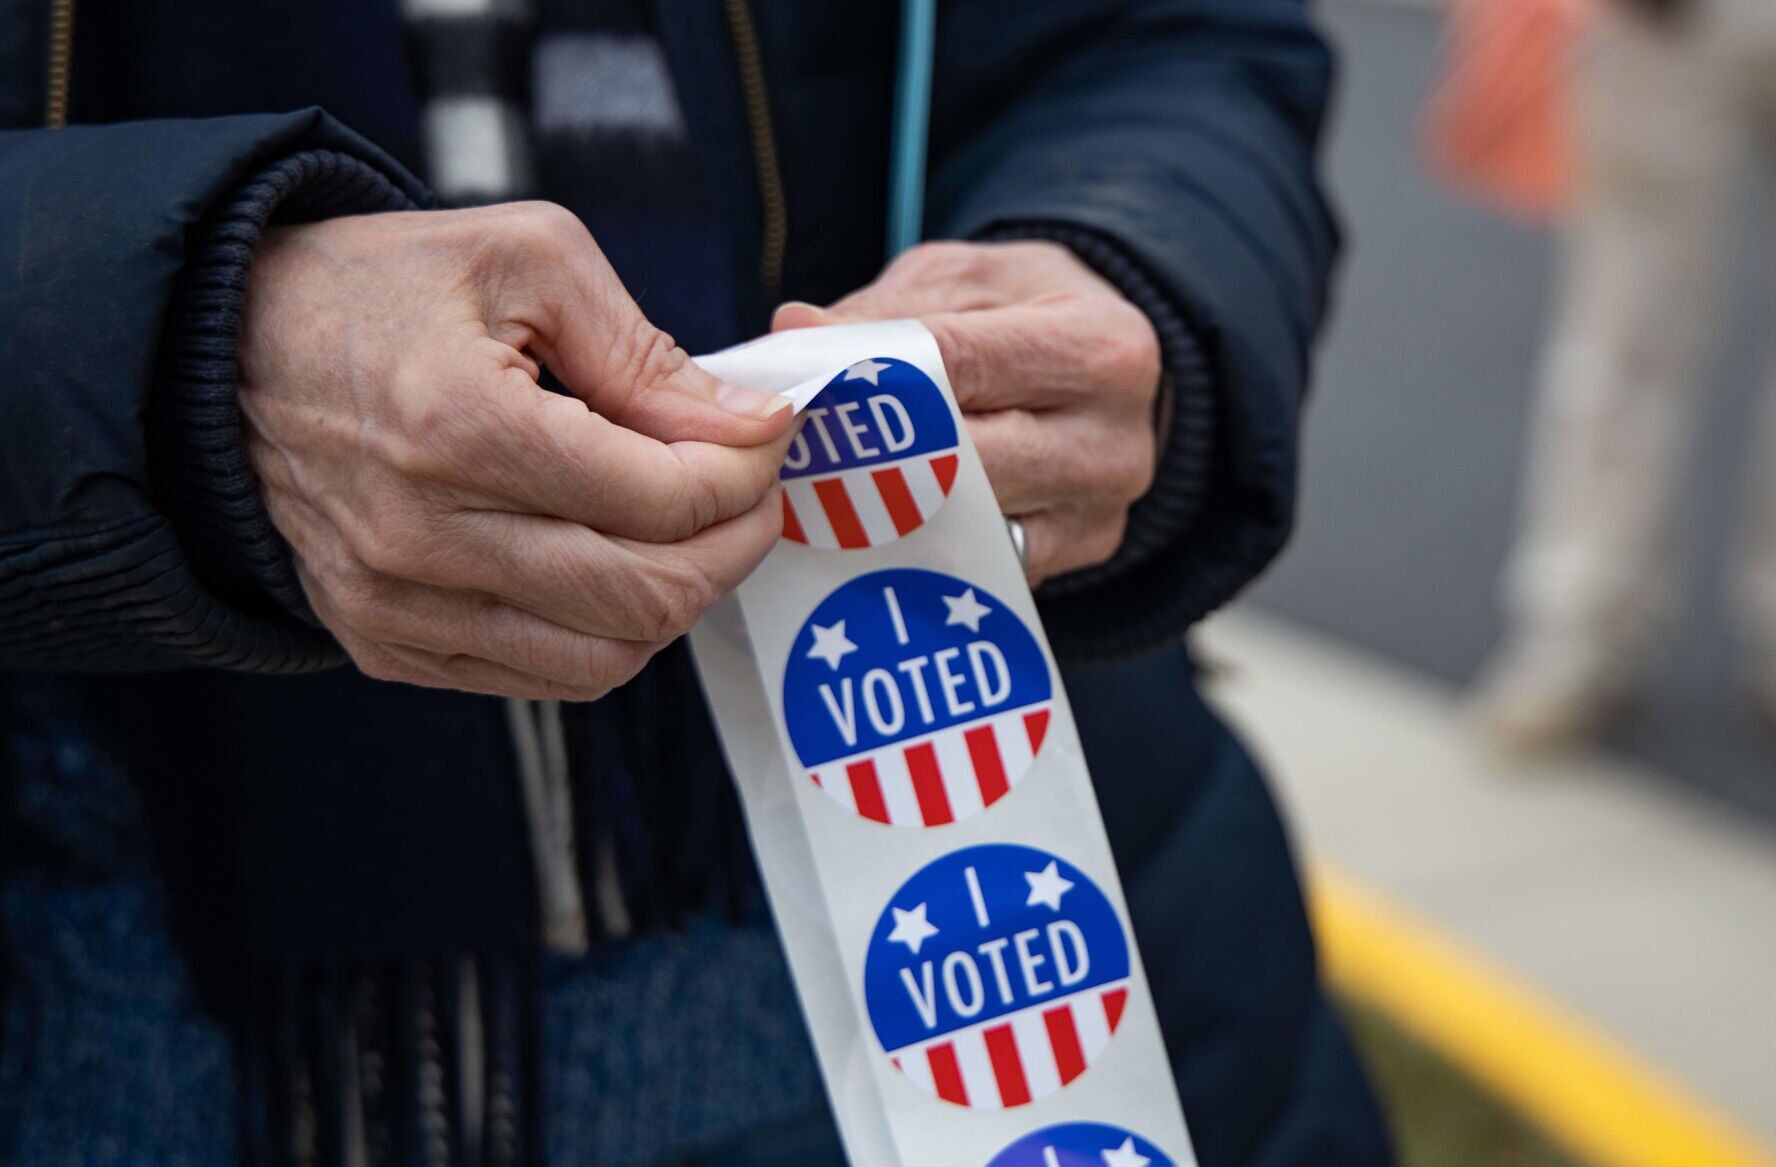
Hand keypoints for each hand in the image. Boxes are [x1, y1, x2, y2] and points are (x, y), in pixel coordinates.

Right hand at [241, 202, 795, 699]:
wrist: (229, 346)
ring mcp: (397, 604)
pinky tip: (614, 566)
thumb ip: (646, 355)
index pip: (662, 500)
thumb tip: (749, 428)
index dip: (744, 476)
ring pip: (605, 659)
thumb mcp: (528, 261)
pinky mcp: (383, 642)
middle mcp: (422, 535)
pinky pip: (540, 677)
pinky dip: (604, 635)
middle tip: (752, 497)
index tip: (766, 439)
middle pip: (646, 597)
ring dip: (677, 602)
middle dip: (733, 548)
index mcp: (461, 426)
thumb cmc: (381, 287)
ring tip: (691, 535)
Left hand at [773, 241, 1160, 584]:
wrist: (1112, 374)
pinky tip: (868, 522)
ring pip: (959, 523)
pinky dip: (914, 544)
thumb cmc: (1030, 312)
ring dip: (878, 509)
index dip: (867, 373)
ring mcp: (1097, 513)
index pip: (960, 364)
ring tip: (813, 484)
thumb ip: (889, 308)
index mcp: (1099, 348)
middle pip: (959, 459)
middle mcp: (1112, 441)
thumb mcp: (969, 280)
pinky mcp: (1075, 559)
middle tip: (788, 446)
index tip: (796, 378)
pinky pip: (973, 562)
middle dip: (865, 451)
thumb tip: (796, 333)